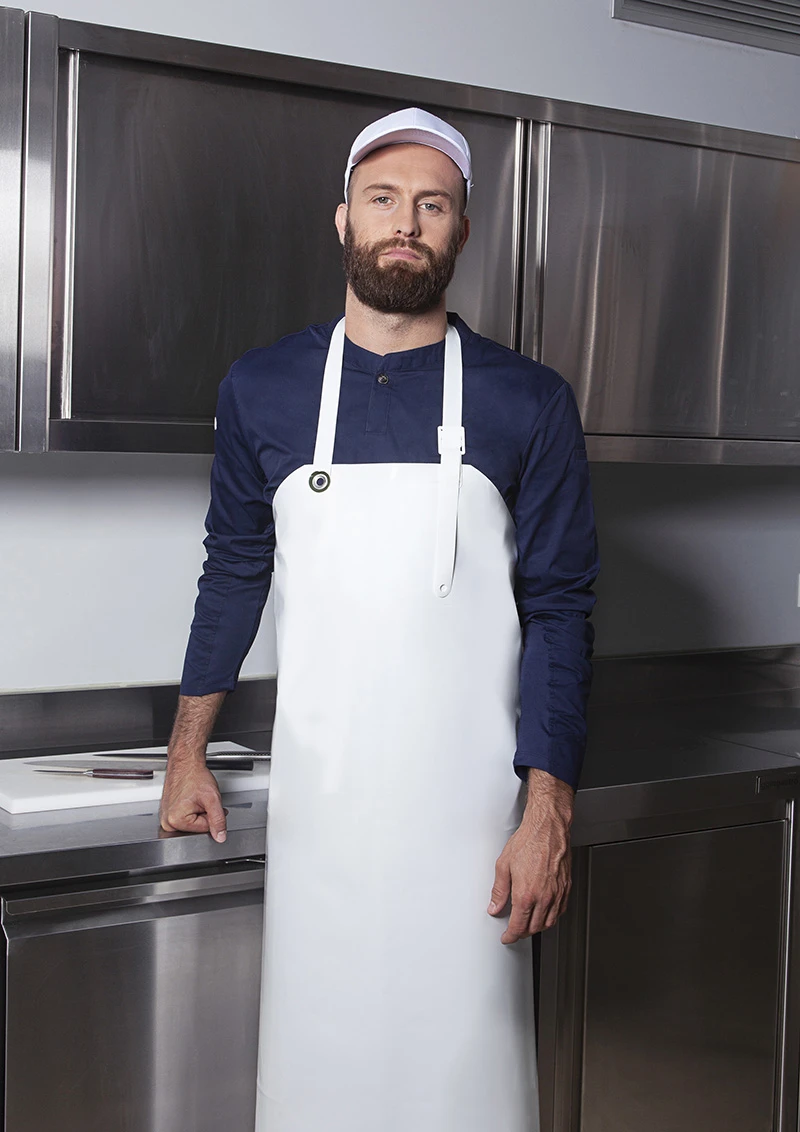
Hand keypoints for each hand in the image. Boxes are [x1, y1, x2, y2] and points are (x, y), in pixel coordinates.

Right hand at [159, 762, 227, 842]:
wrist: (186, 763)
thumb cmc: (194, 776)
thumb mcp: (212, 799)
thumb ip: (218, 820)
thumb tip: (220, 837)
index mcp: (175, 820)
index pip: (204, 829)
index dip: (212, 817)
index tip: (209, 804)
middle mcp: (167, 822)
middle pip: (196, 828)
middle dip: (204, 816)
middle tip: (203, 800)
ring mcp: (166, 818)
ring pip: (192, 824)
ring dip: (198, 813)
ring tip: (196, 799)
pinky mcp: (168, 813)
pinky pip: (185, 818)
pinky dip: (192, 810)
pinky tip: (191, 799)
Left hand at [488, 769, 572, 943]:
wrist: (548, 829)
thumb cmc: (528, 841)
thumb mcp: (504, 865)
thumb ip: (499, 891)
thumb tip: (495, 906)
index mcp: (526, 894)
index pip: (518, 926)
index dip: (510, 936)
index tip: (507, 937)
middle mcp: (543, 897)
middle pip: (533, 928)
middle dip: (522, 933)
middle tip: (515, 931)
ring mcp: (557, 893)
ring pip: (548, 922)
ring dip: (537, 927)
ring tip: (528, 924)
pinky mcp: (566, 888)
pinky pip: (560, 911)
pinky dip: (551, 917)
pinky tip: (545, 913)